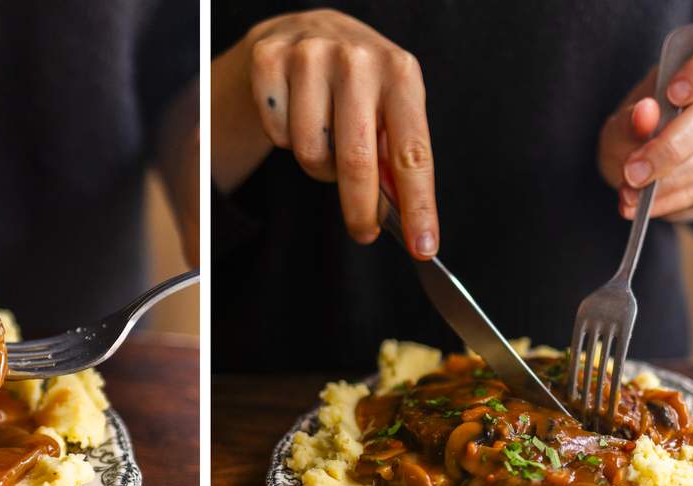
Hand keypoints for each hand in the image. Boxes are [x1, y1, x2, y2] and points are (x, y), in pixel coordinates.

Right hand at [211, 9, 438, 256]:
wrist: (309, 32)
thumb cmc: (359, 83)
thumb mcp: (390, 107)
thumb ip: (397, 155)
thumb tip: (403, 213)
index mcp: (400, 72)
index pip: (412, 153)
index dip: (418, 205)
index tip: (423, 247)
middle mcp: (357, 59)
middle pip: (355, 162)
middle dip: (359, 210)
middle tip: (363, 232)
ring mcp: (309, 56)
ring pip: (310, 153)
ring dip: (319, 166)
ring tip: (327, 143)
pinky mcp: (269, 60)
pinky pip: (278, 136)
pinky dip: (287, 139)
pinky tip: (297, 116)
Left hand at [599, 26, 692, 222]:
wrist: (642, 172)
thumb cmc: (632, 137)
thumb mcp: (617, 129)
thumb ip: (628, 122)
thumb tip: (646, 112)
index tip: (674, 93)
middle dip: (668, 149)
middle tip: (632, 172)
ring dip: (666, 181)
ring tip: (629, 196)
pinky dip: (671, 201)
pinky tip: (643, 207)